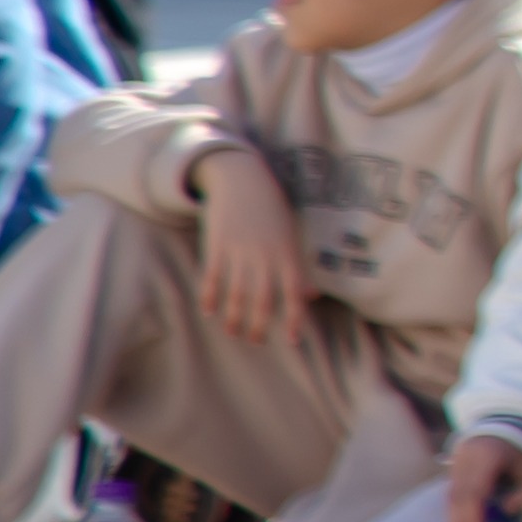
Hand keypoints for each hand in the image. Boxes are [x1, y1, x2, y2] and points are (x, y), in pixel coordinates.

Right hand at [188, 147, 309, 347]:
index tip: (292, 340)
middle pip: (262, 300)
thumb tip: (312, 296)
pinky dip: (210, 296)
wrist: (243, 180)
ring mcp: (240, 252)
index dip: (293, 319)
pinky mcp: (218, 246)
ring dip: (234, 317)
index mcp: (288, 254)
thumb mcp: (292, 236)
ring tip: (233, 332)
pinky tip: (209, 310)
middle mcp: (265, 256)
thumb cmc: (273, 211)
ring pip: (236, 294)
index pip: (294, 294)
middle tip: (255, 340)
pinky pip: (213, 278)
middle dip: (259, 325)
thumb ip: (299, 267)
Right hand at [439, 430, 521, 521]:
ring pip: (450, 499)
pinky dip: (455, 515)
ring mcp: (456, 462)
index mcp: (487, 455)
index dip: (476, 521)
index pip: (475, 494)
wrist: (508, 424)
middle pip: (458, 499)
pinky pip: (450, 495)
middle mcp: (466, 458)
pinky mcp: (453, 468)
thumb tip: (508, 511)